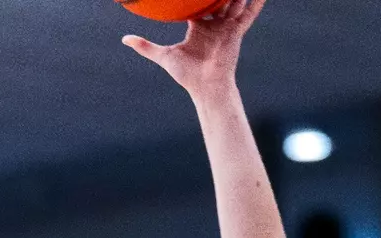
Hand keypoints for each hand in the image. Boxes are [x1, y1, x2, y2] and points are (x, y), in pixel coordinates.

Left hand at [122, 0, 267, 97]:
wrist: (206, 86)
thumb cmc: (186, 74)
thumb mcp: (163, 56)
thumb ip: (145, 47)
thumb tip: (124, 39)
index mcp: (198, 28)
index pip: (196, 5)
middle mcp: (213, 25)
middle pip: (216, 1)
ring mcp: (226, 28)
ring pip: (232, 3)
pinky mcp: (236, 32)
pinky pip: (247, 15)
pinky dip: (256, 4)